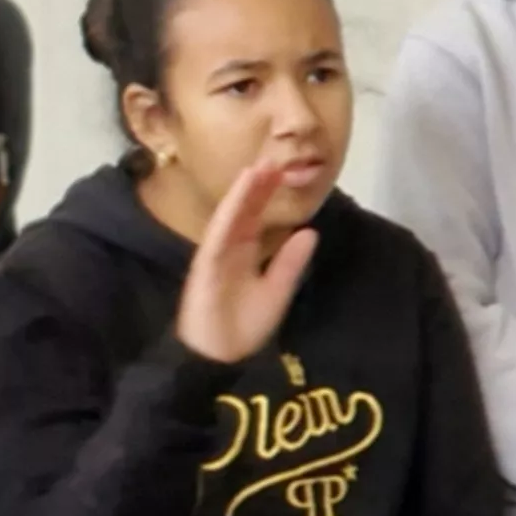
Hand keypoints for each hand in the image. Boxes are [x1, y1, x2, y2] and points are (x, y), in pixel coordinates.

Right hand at [171, 159, 319, 364]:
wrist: (219, 358)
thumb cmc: (243, 329)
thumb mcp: (277, 291)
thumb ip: (290, 263)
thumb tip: (310, 232)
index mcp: (243, 254)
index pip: (256, 218)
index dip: (267, 196)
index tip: (282, 171)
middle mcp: (228, 250)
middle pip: (242, 212)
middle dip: (256, 187)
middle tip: (272, 158)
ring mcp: (214, 257)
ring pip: (229, 219)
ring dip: (241, 194)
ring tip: (257, 169)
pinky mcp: (205, 267)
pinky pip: (217, 237)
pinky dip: (227, 217)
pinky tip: (238, 198)